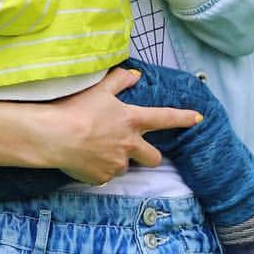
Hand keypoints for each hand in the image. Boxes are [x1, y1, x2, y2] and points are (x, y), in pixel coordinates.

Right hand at [41, 68, 201, 184]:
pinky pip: (105, 175)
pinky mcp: (102, 178)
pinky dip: (98, 169)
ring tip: (94, 148)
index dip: (183, 117)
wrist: (54, 135)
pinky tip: (83, 158)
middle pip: (154, 158)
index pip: (164, 118)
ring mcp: (117, 164)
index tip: (198, 118)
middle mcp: (130, 144)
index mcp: (132, 120)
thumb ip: (119, 81)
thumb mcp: (98, 88)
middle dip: (149, 155)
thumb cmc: (76, 108)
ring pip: (125, 166)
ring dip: (117, 160)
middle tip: (133, 148)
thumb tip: (136, 75)